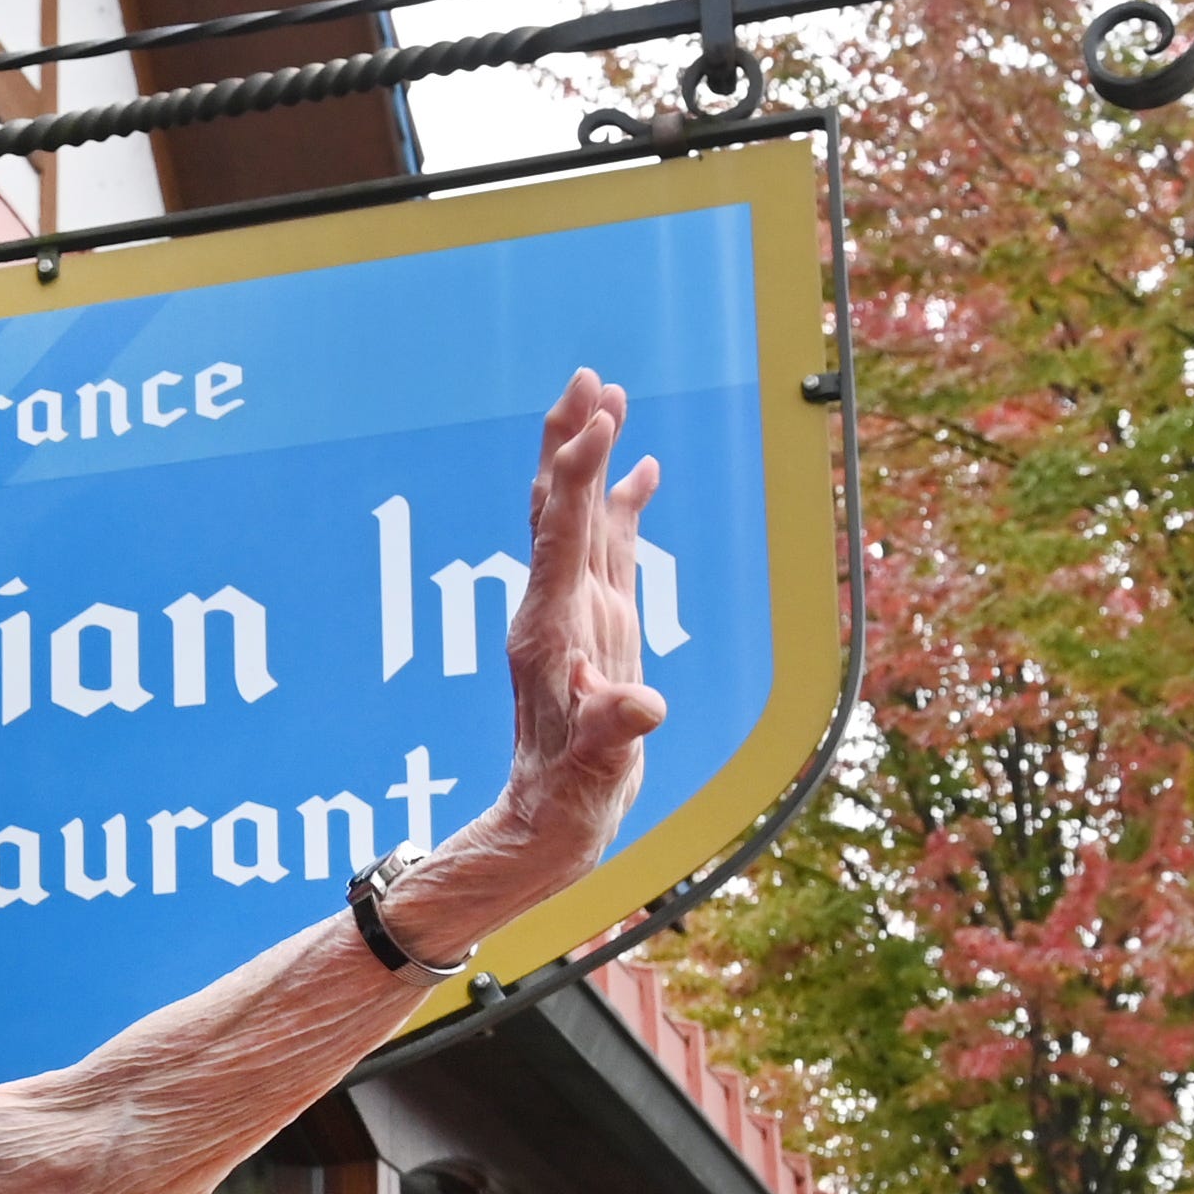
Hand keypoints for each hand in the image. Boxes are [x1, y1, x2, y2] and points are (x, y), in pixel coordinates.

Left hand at [501, 367, 668, 880]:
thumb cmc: (575, 792)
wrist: (555, 816)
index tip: (596, 419)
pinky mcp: (594, 622)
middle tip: (587, 377)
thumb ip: (616, 730)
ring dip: (590, 455)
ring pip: (576, 515)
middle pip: (554, 505)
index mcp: (551, 627)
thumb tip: (642, 708)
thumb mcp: (597, 766)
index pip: (561, 534)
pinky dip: (619, 503)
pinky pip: (605, 546)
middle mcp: (554, 606)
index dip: (577, 477)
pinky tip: (642, 468)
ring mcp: (573, 610)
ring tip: (609, 394)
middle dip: (569, 440)